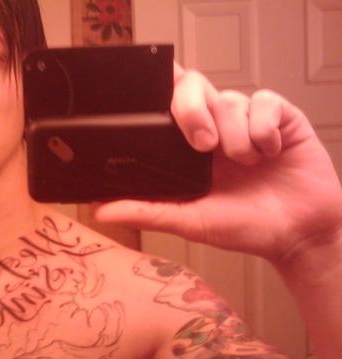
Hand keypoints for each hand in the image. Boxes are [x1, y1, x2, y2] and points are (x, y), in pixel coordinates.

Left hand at [94, 64, 341, 261]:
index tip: (155, 105)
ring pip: (229, 99)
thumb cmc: (242, 228)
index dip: (159, 92)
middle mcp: (214, 125)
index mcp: (187, 146)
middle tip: (204, 147)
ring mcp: (246, 119)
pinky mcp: (280, 117)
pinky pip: (264, 102)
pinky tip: (270, 154)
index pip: (165, 101)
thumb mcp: (189, 221)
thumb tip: (101, 211)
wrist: (296, 235)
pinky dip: (264, 130)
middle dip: (193, 110)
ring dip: (235, 136)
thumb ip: (147, 211)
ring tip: (246, 166)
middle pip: (192, 84)